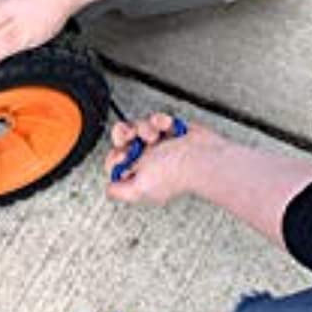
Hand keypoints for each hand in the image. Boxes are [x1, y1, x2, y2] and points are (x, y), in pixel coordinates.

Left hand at [105, 111, 222, 205]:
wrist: (203, 156)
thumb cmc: (176, 171)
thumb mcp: (140, 187)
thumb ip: (120, 191)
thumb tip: (108, 190)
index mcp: (140, 177)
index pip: (116, 164)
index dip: (115, 157)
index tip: (123, 155)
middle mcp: (149, 163)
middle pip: (123, 143)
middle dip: (124, 136)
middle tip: (132, 138)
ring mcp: (160, 147)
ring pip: (138, 128)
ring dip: (145, 129)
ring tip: (155, 137)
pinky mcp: (170, 132)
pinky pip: (156, 120)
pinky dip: (160, 122)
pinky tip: (167, 128)